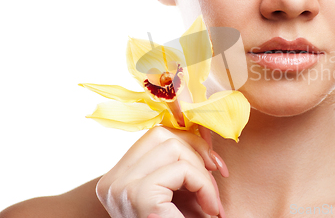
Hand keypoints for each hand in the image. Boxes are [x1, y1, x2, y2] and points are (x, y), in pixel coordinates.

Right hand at [95, 126, 227, 217]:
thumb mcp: (177, 192)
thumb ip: (181, 163)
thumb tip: (203, 130)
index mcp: (116, 179)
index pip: (153, 136)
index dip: (188, 141)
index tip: (212, 162)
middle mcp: (111, 182)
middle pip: (161, 134)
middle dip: (197, 150)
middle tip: (217, 174)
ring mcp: (121, 189)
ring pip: (173, 147)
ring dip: (203, 172)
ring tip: (211, 200)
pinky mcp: (140, 198)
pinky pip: (182, 170)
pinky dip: (205, 185)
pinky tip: (211, 209)